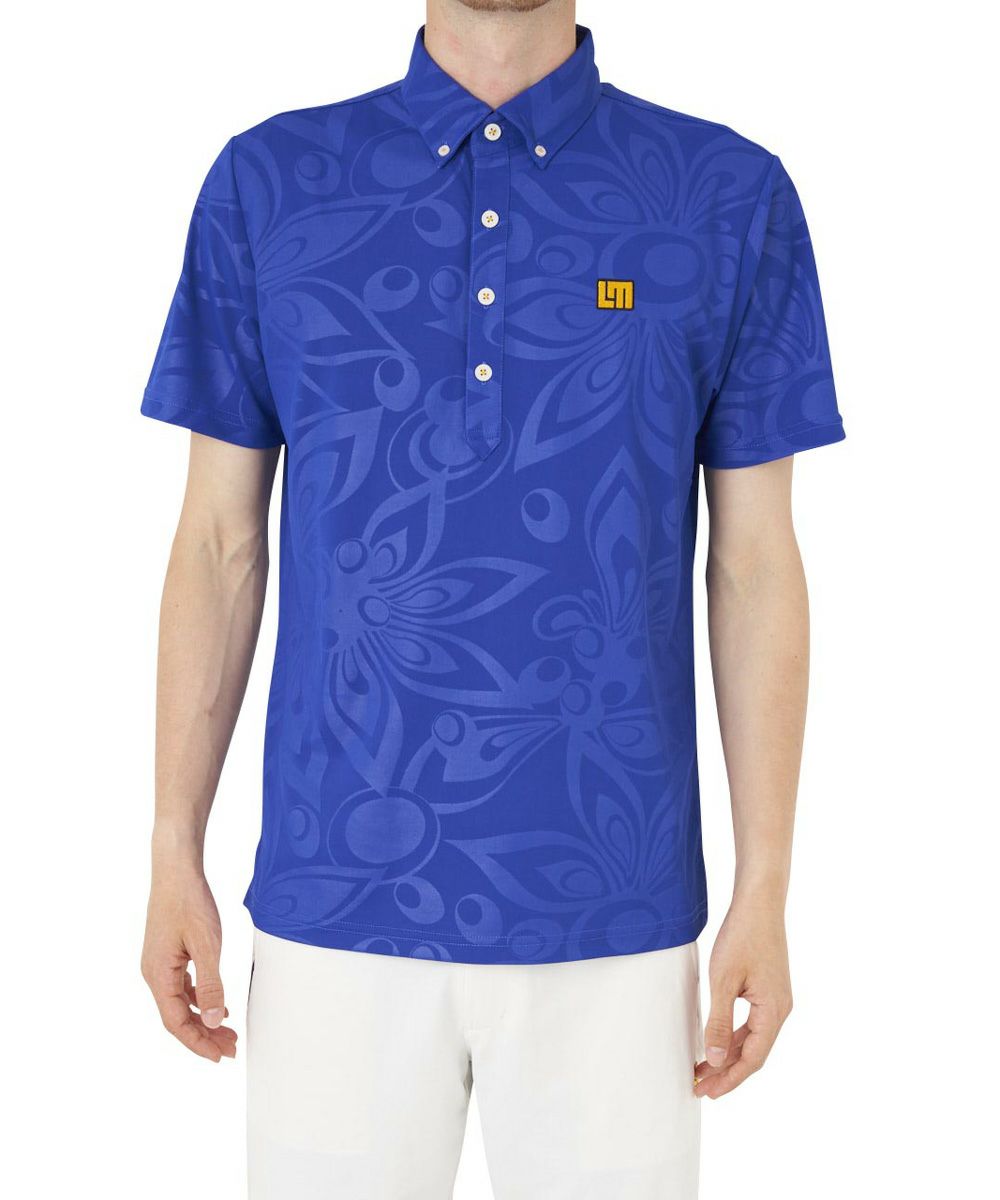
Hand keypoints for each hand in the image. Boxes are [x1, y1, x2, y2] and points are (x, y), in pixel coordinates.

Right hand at [141, 863, 236, 1061]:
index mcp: (158, 975)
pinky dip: (199, 999)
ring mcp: (159, 964)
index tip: (220, 1056)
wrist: (176, 871)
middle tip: (231, 1047)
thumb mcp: (207, 944)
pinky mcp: (168, 954)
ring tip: (228, 1030)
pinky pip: (182, 987)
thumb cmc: (189, 902)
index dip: (198, 1042)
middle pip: (177, 1016)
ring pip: (180, 1003)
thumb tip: (213, 1019)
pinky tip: (217, 1003)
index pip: (175, 1022)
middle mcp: (154, 973)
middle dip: (204, 1035)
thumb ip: (211, 984)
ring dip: (203, 1018)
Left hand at [694, 901, 792, 1098]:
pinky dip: (733, 1034)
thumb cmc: (742, 936)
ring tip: (703, 1068)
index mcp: (774, 1012)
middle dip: (726, 1071)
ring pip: (752, 1038)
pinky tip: (716, 1040)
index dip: (729, 1079)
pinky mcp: (768, 989)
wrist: (759, 902)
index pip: (752, 1059)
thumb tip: (714, 1059)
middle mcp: (780, 1009)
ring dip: (728, 1054)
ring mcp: (776, 999)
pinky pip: (752, 1022)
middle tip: (700, 1086)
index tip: (707, 1092)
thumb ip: (719, 1022)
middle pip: (753, 1052)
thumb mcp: (724, 981)